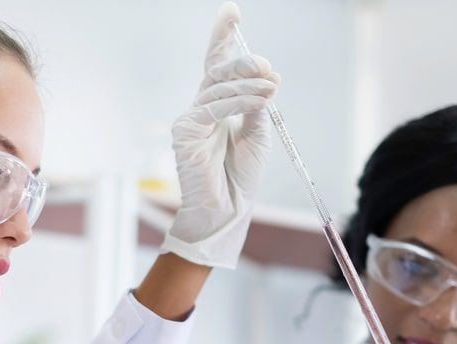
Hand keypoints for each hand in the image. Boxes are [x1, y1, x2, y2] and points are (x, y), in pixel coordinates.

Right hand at [160, 1, 278, 268]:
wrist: (226, 211)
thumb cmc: (240, 177)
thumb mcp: (257, 135)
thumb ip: (255, 107)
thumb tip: (263, 81)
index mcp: (218, 107)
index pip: (218, 66)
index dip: (222, 37)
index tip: (232, 10)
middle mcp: (201, 108)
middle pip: (218, 71)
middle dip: (243, 61)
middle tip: (267, 66)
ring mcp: (190, 119)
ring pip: (218, 87)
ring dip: (249, 84)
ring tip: (272, 87)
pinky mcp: (184, 131)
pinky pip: (213, 107)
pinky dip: (239, 101)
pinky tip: (261, 99)